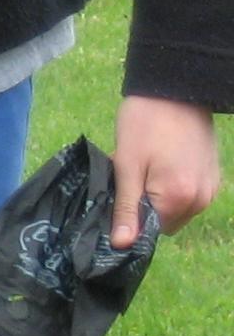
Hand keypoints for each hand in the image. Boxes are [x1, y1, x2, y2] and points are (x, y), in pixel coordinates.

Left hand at [110, 94, 219, 247]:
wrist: (177, 90)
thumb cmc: (146, 125)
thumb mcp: (127, 168)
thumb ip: (126, 209)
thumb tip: (122, 245)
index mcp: (179, 199)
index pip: (150, 232)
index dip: (130, 220)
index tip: (121, 195)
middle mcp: (201, 199)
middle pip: (164, 223)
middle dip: (144, 207)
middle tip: (133, 178)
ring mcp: (210, 188)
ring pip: (176, 210)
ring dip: (158, 198)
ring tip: (147, 169)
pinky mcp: (213, 176)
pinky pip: (187, 196)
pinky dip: (172, 189)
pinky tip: (162, 166)